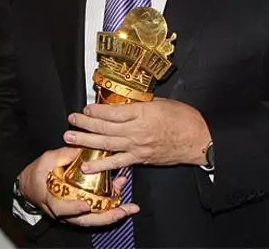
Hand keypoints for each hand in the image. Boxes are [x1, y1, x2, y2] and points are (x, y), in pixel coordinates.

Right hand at [18, 147, 138, 225]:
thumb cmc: (38, 173)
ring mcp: (73, 212)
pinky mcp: (80, 208)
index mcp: (52, 199)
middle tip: (123, 211)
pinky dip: (110, 202)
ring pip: (94, 218)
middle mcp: (65, 210)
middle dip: (107, 217)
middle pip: (85, 220)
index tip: (85, 205)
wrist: (31, 185)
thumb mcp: (48, 159)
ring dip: (113, 212)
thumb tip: (84, 146)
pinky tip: (120, 189)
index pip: (62, 209)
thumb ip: (66, 154)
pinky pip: (96, 210)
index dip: (74, 209)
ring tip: (130, 207)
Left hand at [64, 98, 211, 173]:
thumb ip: (141, 104)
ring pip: (106, 144)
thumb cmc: (183, 118)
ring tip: (70, 139)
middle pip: (104, 127)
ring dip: (86, 141)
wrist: (198, 139)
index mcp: (142, 113)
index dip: (95, 110)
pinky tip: (87, 164)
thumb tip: (124, 103)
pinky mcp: (140, 159)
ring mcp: (137, 147)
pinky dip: (101, 164)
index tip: (86, 107)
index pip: (111, 112)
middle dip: (85, 123)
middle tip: (71, 120)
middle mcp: (136, 130)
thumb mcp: (161, 102)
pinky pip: (117, 162)